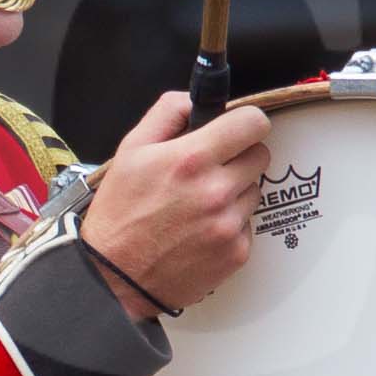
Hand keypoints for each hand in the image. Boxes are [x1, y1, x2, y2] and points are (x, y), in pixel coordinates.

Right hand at [80, 92, 271, 321]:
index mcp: (191, 159)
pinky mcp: (236, 252)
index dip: (246, 121)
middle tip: (212, 167)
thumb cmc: (119, 215)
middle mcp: (216, 191)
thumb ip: (166, 113)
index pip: (253, 123)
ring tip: (198, 204)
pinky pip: (248, 224)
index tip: (237, 127)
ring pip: (254, 191)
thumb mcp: (130, 150)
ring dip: (234, 191)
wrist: (115, 278)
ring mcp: (229, 224)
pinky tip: (200, 229)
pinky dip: (230, 224)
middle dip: (240, 155)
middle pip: (260, 155)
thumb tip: (193, 97)